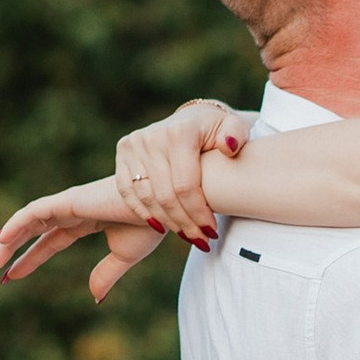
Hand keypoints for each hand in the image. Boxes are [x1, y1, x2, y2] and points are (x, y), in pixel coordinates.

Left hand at [0, 178, 165, 304]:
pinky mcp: (69, 200)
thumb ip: (106, 274)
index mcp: (87, 219)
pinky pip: (34, 213)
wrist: (166, 205)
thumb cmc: (153, 223)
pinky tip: (0, 240)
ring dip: (5, 241)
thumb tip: (93, 295)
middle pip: (31, 231)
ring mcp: (69, 203)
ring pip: (27, 222)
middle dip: (8, 249)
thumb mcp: (126, 255)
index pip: (49, 241)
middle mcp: (74, 210)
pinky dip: (15, 225)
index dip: (29, 259)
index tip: (9, 276)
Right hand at [116, 96, 245, 248]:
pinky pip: (127, 191)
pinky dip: (142, 212)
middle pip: (166, 195)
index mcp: (179, 132)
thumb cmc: (217, 130)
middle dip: (185, 224)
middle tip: (201, 240)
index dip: (198, 214)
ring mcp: (134, 144)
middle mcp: (152, 137)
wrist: (192, 119)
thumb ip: (236, 134)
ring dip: (167, 222)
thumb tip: (228, 147)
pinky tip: (160, 226)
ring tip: (186, 236)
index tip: (212, 232)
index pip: (185, 186)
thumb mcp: (233, 127)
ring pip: (146, 197)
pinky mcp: (123, 151)